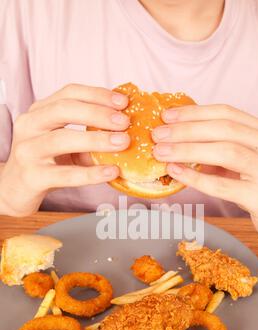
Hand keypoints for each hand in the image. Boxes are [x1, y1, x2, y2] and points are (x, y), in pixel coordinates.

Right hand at [0, 84, 130, 215]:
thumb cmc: (44, 163)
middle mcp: (29, 125)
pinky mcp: (32, 176)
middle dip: (98, 113)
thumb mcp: (65, 144)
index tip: (123, 102)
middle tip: (124, 121)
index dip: (97, 94)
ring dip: (97, 139)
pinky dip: (91, 173)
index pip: (69, 93)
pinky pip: (65, 174)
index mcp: (39, 112)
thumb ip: (89, 136)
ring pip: (63, 139)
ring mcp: (28, 150)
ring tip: (123, 142)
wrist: (14, 190)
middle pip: (64, 110)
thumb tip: (125, 132)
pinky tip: (111, 172)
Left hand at [152, 104, 257, 242]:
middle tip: (157, 134)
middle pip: (223, 129)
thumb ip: (220, 150)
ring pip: (224, 152)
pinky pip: (223, 185)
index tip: (166, 115)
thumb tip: (178, 141)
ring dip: (187, 150)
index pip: (226, 113)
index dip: (193, 112)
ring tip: (161, 152)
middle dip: (186, 130)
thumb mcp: (245, 163)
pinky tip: (176, 173)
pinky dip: (197, 178)